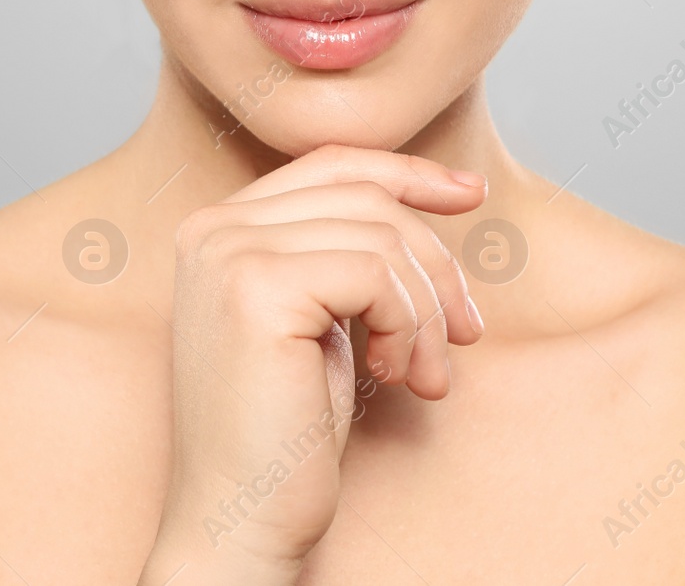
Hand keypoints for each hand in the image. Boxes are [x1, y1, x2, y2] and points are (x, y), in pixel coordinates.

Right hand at [138, 144, 486, 584]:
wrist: (241, 519)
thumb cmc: (287, 433)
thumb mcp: (323, 320)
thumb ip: (344, 253)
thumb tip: (434, 196)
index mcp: (218, 227)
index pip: (332, 165)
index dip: (409, 173)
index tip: (472, 195)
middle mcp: (212, 227)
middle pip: (366, 196)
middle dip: (435, 262)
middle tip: (464, 334)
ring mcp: (228, 253)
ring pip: (380, 236)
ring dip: (427, 311)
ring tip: (425, 375)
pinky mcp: (255, 288)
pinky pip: (375, 273)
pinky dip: (408, 325)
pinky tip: (396, 378)